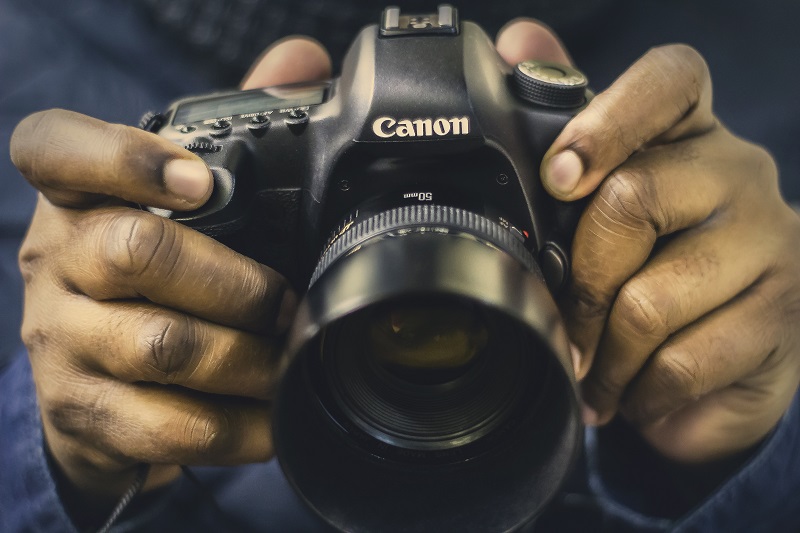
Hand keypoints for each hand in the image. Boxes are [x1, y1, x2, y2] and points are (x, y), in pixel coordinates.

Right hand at [9, 38, 330, 517]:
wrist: (97, 384)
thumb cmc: (152, 277)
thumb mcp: (176, 202)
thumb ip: (232, 129)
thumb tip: (302, 60)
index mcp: (76, 198)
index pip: (55, 150)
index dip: (125, 156)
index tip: (205, 180)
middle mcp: (56, 263)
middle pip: (138, 251)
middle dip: (236, 281)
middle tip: (286, 300)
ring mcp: (61, 341)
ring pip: (162, 346)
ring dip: (248, 356)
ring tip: (291, 356)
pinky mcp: (82, 412)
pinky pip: (166, 426)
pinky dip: (235, 426)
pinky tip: (272, 419)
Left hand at [498, 20, 799, 462]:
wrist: (735, 347)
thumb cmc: (658, 260)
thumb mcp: (611, 193)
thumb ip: (568, 122)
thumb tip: (517, 39)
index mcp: (688, 134)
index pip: (669, 82)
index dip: (607, 121)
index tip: (560, 176)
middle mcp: (736, 175)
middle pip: (632, 201)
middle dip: (579, 280)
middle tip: (564, 320)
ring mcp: (768, 246)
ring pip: (649, 301)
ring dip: (603, 352)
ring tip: (594, 368)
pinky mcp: (780, 319)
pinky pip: (681, 362)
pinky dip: (640, 389)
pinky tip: (637, 390)